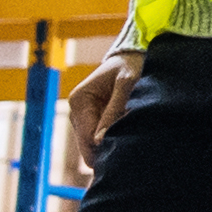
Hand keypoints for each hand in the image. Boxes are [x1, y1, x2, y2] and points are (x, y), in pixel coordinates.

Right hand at [52, 44, 140, 189]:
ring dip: (112, 147)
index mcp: (79, 101)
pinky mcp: (94, 124)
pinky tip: (129, 141)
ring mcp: (83, 120)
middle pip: (88, 148)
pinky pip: (101, 144)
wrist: (132, 59)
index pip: (88, 138)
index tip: (129, 150)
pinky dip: (114, 144)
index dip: (106, 148)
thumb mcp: (126, 83)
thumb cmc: (130, 66)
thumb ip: (114, 109)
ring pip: (95, 149)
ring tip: (134, 142)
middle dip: (108, 151)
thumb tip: (99, 140)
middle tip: (133, 152)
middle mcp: (76, 113)